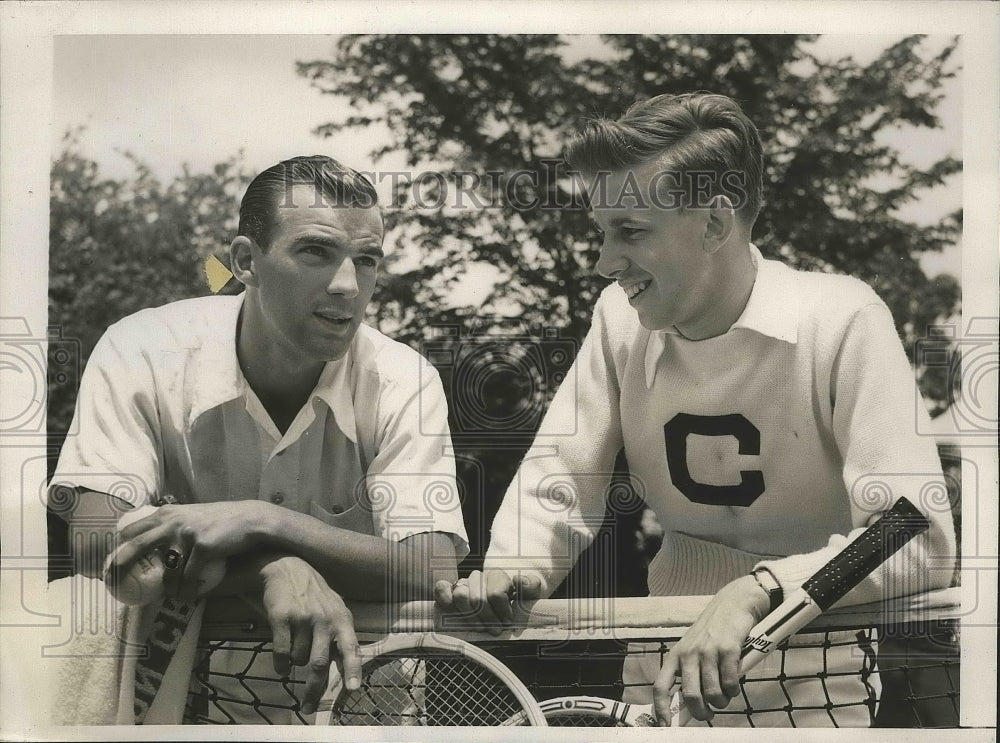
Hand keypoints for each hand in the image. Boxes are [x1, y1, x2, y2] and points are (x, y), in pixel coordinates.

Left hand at [106, 499, 275, 600]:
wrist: (251, 519)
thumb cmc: (221, 520)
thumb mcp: (191, 515)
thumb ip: (172, 524)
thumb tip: (152, 542)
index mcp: (166, 513)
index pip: (131, 529)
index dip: (118, 548)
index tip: (110, 564)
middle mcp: (172, 522)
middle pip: (135, 546)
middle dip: (120, 566)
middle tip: (112, 583)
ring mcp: (186, 534)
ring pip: (168, 571)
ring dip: (169, 589)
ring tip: (175, 595)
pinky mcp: (202, 547)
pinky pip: (189, 577)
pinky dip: (189, 590)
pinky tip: (191, 596)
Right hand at [257, 554, 361, 715]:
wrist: (286, 568)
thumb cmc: (313, 595)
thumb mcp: (334, 609)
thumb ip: (340, 635)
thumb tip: (345, 671)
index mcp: (341, 618)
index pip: (350, 647)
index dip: (352, 669)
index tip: (353, 689)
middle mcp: (324, 619)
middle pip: (319, 663)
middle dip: (313, 689)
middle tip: (307, 707)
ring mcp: (302, 618)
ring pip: (298, 660)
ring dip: (295, 663)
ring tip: (294, 649)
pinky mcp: (281, 618)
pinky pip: (281, 654)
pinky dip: (280, 664)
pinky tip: (281, 662)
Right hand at [434, 569, 541, 635]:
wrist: (500, 606)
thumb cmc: (514, 604)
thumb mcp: (528, 596)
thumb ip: (530, 587)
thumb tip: (519, 580)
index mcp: (498, 576)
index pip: (496, 594)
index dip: (502, 612)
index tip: (507, 623)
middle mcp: (479, 577)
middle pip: (478, 598)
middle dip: (488, 618)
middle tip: (495, 631)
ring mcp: (463, 583)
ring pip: (461, 595)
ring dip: (470, 616)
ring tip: (480, 627)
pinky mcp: (449, 591)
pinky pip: (441, 589)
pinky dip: (445, 599)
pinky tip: (452, 610)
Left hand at [653, 575, 769, 724]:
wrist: (734, 602)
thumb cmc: (714, 630)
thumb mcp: (693, 648)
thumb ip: (690, 673)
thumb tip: (689, 706)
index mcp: (675, 655)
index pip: (660, 686)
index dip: (661, 710)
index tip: (665, 726)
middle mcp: (688, 653)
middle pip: (691, 696)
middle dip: (702, 712)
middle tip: (709, 713)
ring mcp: (707, 651)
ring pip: (713, 693)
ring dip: (722, 701)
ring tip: (726, 694)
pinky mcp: (728, 649)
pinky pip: (731, 683)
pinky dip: (735, 689)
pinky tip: (735, 683)